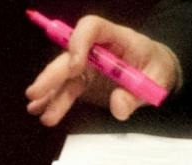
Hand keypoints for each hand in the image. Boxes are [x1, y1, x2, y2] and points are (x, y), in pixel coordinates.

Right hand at [23, 15, 181, 125]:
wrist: (156, 71)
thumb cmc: (157, 69)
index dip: (79, 42)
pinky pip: (67, 89)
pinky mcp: (84, 79)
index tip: (75, 67)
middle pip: (70, 53)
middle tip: (36, 92)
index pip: (92, 27)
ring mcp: (88, 64)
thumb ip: (138, 95)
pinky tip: (41, 110)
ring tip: (34, 108)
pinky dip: (54, 100)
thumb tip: (117, 106)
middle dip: (52, 73)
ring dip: (49, 91)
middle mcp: (98, 48)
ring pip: (64, 74)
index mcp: (117, 38)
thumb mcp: (156, 82)